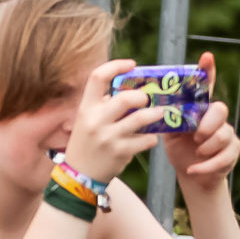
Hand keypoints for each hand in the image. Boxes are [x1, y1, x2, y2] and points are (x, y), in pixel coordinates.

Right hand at [62, 57, 162, 183]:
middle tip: (147, 100)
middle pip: (125, 98)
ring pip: (141, 119)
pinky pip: (146, 139)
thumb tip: (129, 88)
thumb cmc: (86, 142)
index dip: (116, 66)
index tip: (131, 65)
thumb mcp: (86, 119)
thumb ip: (102, 105)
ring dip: (155, 115)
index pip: (97, 77)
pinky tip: (149, 138)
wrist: (80, 174)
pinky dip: (151, 138)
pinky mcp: (120, 152)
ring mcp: (108, 137)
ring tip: (160, 114)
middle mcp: (95, 120)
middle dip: (143, 97)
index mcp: (85, 107)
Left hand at [162, 52, 239, 191]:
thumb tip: (138, 103)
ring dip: (207, 146)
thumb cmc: (177, 147)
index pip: (204, 86)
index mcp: (197, 108)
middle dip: (207, 123)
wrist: (190, 172)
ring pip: (224, 133)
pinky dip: (206, 165)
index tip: (206, 56)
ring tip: (196, 151)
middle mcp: (214, 117)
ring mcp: (226, 133)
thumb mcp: (166, 130)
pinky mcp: (232, 151)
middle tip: (195, 136)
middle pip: (220, 109)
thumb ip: (162, 116)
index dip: (207, 70)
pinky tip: (194, 169)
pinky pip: (225, 155)